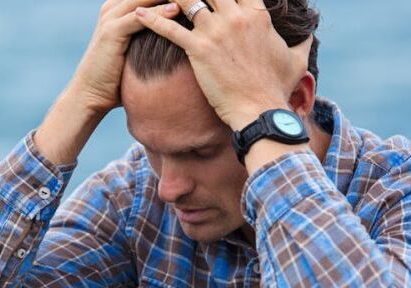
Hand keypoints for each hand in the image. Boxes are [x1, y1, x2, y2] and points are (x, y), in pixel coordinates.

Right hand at [34, 0, 179, 164]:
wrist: (92, 95)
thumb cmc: (117, 79)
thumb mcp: (136, 53)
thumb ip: (151, 39)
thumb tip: (179, 43)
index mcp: (120, 8)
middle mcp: (114, 7)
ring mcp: (111, 17)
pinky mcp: (112, 31)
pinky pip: (138, 17)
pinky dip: (158, 13)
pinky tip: (176, 10)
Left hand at [136, 0, 312, 128]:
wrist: (260, 111)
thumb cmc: (276, 89)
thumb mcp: (295, 61)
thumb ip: (301, 43)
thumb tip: (310, 36)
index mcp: (257, 15)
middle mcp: (236, 16)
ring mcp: (217, 32)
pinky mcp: (199, 50)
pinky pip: (170, 29)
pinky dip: (152, 19)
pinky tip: (138, 15)